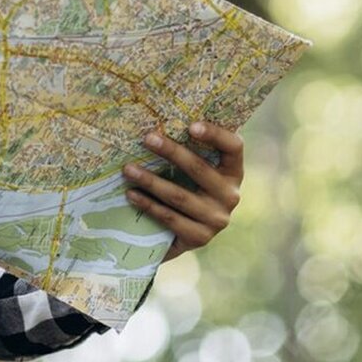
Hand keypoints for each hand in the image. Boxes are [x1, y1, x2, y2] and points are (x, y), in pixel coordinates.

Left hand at [122, 121, 244, 260]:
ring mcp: (217, 219)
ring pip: (179, 196)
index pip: (233, 147)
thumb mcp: (196, 172)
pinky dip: (148, 205)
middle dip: (171, 151)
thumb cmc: (189, 189)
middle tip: (147, 139)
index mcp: (233, 172)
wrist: (187, 234)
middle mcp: (231, 196)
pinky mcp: (200, 238)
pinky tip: (131, 194)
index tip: (191, 126)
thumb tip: (159, 124)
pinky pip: (170, 218)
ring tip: (128, 169)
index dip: (215, 134)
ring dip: (150, 181)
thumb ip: (190, 150)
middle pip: (199, 168)